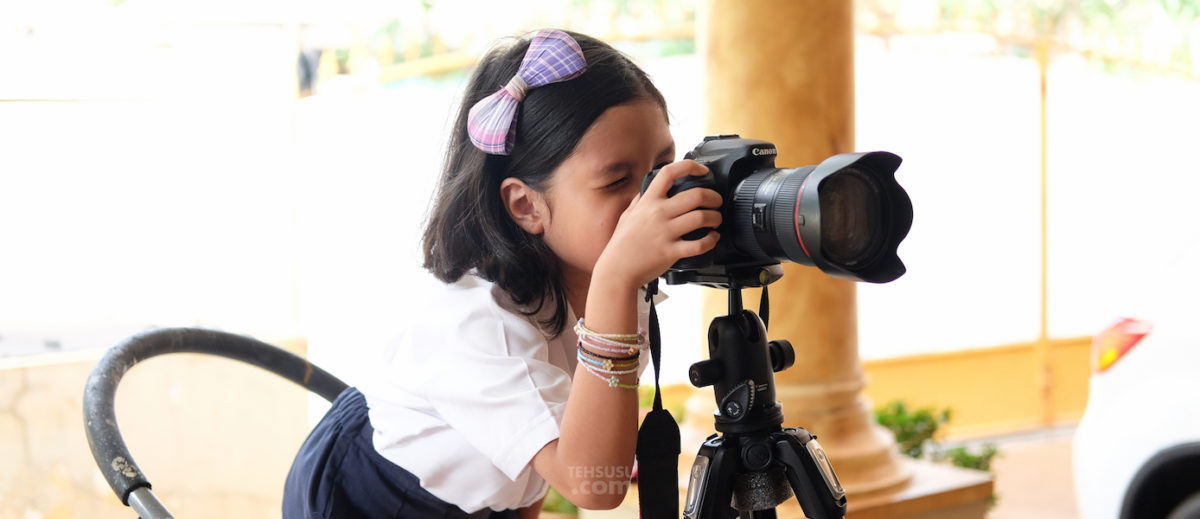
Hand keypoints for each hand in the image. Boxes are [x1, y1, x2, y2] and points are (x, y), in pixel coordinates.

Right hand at [596, 160, 722, 288]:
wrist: (617, 270)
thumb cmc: (622, 244)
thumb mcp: (628, 214)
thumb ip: (642, 200)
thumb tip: (652, 188)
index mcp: (648, 201)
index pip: (669, 173)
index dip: (690, 166)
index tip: (702, 170)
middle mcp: (658, 214)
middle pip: (696, 195)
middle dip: (713, 197)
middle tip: (716, 201)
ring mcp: (665, 233)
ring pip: (701, 217)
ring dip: (715, 217)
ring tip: (716, 219)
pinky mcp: (671, 252)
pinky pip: (699, 244)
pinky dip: (711, 240)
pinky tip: (713, 238)